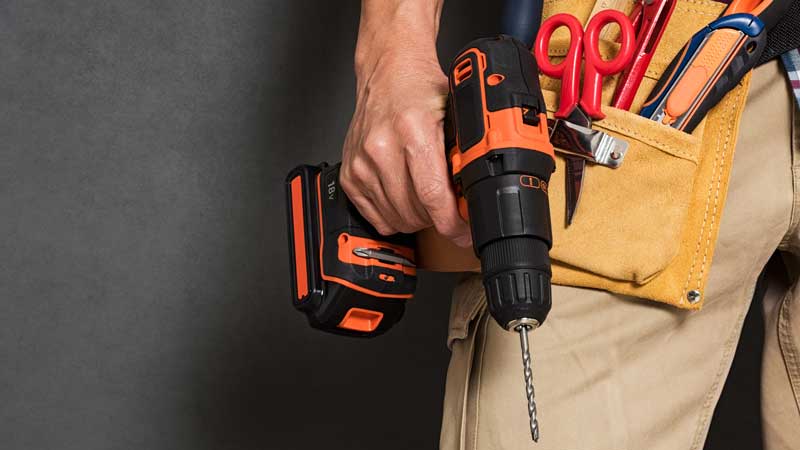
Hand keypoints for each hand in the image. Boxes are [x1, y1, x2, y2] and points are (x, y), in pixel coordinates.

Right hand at [340, 49, 471, 247]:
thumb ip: (463, 154)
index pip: (432, 195)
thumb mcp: (455, 114)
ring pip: (396, 219)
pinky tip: (406, 199)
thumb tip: (475, 195)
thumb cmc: (419, 89)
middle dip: (438, 219)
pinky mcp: (349, 174)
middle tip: (449, 208)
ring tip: (428, 200)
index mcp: (411, 131)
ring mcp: (361, 164)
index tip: (464, 232)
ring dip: (417, 219)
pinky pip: (375, 217)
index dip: (452, 223)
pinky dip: (394, 216)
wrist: (387, 72)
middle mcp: (380, 149)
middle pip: (414, 212)